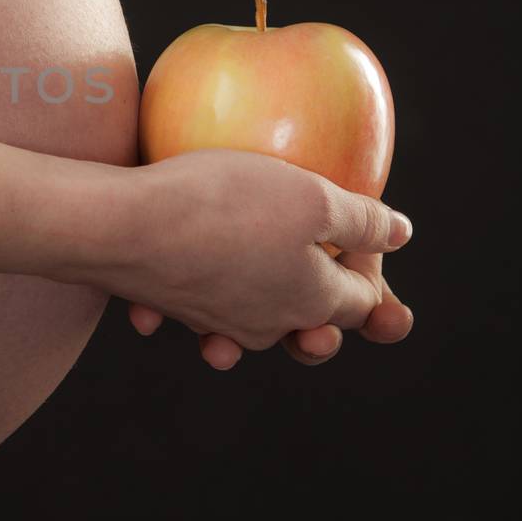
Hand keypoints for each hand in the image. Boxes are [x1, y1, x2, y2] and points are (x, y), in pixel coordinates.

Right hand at [55, 148, 412, 362]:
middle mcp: (267, 324)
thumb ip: (362, 218)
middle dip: (321, 302)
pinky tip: (209, 242)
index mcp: (312, 302)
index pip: (362, 300)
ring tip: (256, 263)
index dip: (369, 264)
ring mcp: (215, 319)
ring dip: (261, 298)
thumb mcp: (311, 196)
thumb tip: (400, 233)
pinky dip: (196, 285)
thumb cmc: (224, 204)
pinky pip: (193, 298)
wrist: (121, 227)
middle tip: (316, 262)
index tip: (354, 224)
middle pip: (309, 323)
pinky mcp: (170, 302)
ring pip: (252, 317)